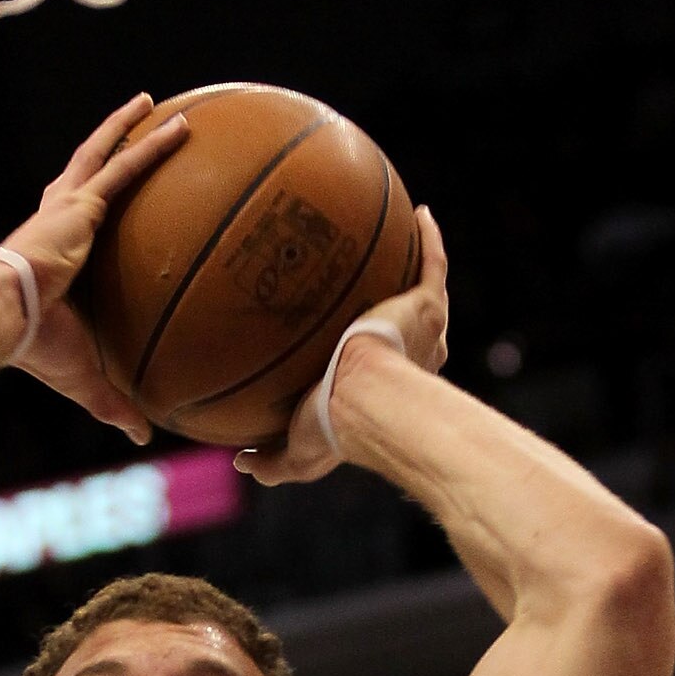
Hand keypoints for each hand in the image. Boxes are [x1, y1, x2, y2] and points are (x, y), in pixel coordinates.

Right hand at [0, 94, 188, 442]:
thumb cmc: (32, 348)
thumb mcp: (83, 377)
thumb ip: (114, 400)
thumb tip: (143, 437)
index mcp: (50, 256)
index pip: (74, 228)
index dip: (87, 213)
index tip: (104, 204)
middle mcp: (56, 222)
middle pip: (86, 174)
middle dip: (107, 150)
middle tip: (134, 130)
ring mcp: (67, 209)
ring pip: (104, 156)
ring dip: (130, 130)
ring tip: (157, 106)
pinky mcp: (79, 204)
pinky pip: (125, 167)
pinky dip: (152, 145)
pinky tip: (182, 125)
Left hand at [236, 205, 450, 486]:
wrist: (364, 402)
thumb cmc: (335, 432)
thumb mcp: (296, 455)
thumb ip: (269, 461)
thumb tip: (241, 460)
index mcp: (385, 390)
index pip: (381, 371)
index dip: (370, 359)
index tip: (349, 347)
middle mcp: (413, 358)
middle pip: (407, 330)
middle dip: (398, 313)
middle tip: (374, 293)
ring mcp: (424, 328)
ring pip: (422, 291)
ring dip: (415, 266)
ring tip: (402, 238)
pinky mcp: (428, 305)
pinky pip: (433, 263)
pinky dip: (430, 238)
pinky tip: (418, 214)